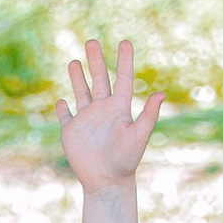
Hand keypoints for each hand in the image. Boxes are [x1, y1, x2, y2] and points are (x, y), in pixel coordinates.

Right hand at [56, 38, 163, 190]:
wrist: (107, 181)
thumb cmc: (126, 160)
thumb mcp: (138, 136)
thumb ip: (148, 115)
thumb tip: (161, 94)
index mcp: (118, 108)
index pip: (122, 78)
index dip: (124, 60)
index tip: (125, 42)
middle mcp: (103, 110)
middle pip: (99, 80)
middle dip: (96, 61)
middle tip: (92, 41)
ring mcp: (86, 121)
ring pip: (81, 93)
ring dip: (78, 78)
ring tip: (75, 61)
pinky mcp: (71, 133)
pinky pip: (66, 117)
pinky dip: (62, 109)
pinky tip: (62, 102)